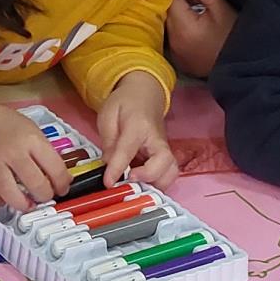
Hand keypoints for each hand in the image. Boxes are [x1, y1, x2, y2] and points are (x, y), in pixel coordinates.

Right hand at [0, 98, 67, 211]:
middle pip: (36, 185)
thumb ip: (46, 152)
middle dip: (45, 196)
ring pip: (11, 195)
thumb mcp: (32, 130)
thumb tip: (62, 178)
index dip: (63, 183)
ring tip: (27, 203)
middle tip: (44, 195)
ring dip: (23, 204)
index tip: (62, 188)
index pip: (56, 168)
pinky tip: (3, 197)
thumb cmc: (5, 125)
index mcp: (31, 139)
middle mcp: (12, 152)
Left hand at [96, 72, 178, 187]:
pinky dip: (158, 183)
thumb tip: (108, 166)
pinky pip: (168, 174)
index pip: (128, 150)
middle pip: (164, 162)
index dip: (117, 169)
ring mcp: (164, 149)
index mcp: (139, 125)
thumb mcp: (108, 115)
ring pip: (171, 171)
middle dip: (148, 177)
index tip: (108, 182)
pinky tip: (142, 184)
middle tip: (129, 181)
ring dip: (156, 184)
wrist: (145, 94)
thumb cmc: (125, 103)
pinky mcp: (165, 157)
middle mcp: (157, 139)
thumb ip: (108, 141)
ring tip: (137, 186)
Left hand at [166, 0, 234, 77]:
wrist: (240, 65)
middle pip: (168, 12)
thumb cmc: (233, 36)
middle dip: (178, 5)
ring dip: (178, 19)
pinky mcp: (177, 60)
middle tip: (196, 3)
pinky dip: (179, 33)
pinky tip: (193, 33)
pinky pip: (172, 39)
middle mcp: (174, 39)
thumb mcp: (223, 9)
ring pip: (169, 25)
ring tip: (195, 18)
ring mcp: (174, 51)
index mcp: (183, 25)